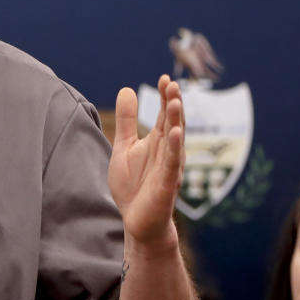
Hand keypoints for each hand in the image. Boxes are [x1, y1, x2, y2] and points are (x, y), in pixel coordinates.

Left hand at [108, 75, 184, 245]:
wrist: (137, 221)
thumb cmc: (133, 185)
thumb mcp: (124, 147)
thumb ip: (127, 121)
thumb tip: (127, 89)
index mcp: (158, 142)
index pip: (163, 115)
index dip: (165, 97)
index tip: (164, 78)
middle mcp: (167, 152)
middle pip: (172, 123)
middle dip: (173, 104)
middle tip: (172, 84)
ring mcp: (169, 167)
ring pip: (175, 141)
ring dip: (176, 121)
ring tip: (175, 101)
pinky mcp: (166, 184)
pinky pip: (171, 164)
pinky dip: (173, 148)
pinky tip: (174, 133)